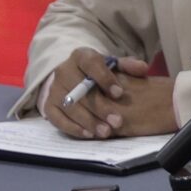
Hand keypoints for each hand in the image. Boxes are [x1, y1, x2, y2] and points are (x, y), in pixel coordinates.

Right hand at [45, 47, 176, 138]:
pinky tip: (89, 135)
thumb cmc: (98, 73)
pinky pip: (57, 119)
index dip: (105, 78)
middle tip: (118, 121)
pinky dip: (73, 128)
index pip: (91, 64)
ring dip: (89, 121)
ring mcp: (54, 89)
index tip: (119, 94)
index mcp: (80, 56)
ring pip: (70, 107)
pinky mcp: (48, 106)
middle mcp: (63, 70)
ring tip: (106, 132)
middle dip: (101, 107)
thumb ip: (128, 66)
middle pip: (80, 90)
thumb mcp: (112, 65)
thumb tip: (143, 68)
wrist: (73, 78)